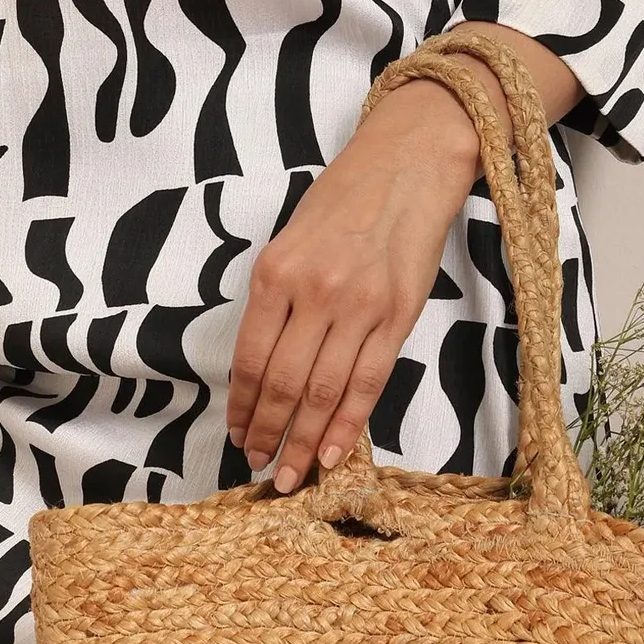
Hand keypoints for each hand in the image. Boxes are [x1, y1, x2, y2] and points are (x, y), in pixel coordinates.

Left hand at [226, 77, 486, 490]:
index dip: (243, 405)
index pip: (251, 357)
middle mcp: (315, 292)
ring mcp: (359, 307)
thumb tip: (261, 367)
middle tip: (260, 467)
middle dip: (269, 433)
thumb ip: (276, 299)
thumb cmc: (341, 201)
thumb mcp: (289, 240)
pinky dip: (347, 425)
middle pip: (284, 383)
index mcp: (276, 272)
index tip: (237, 434)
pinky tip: (332, 454)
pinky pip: (368, 383)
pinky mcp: (397, 317)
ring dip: (305, 441)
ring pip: (324, 392)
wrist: (405, 168)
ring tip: (290, 475)